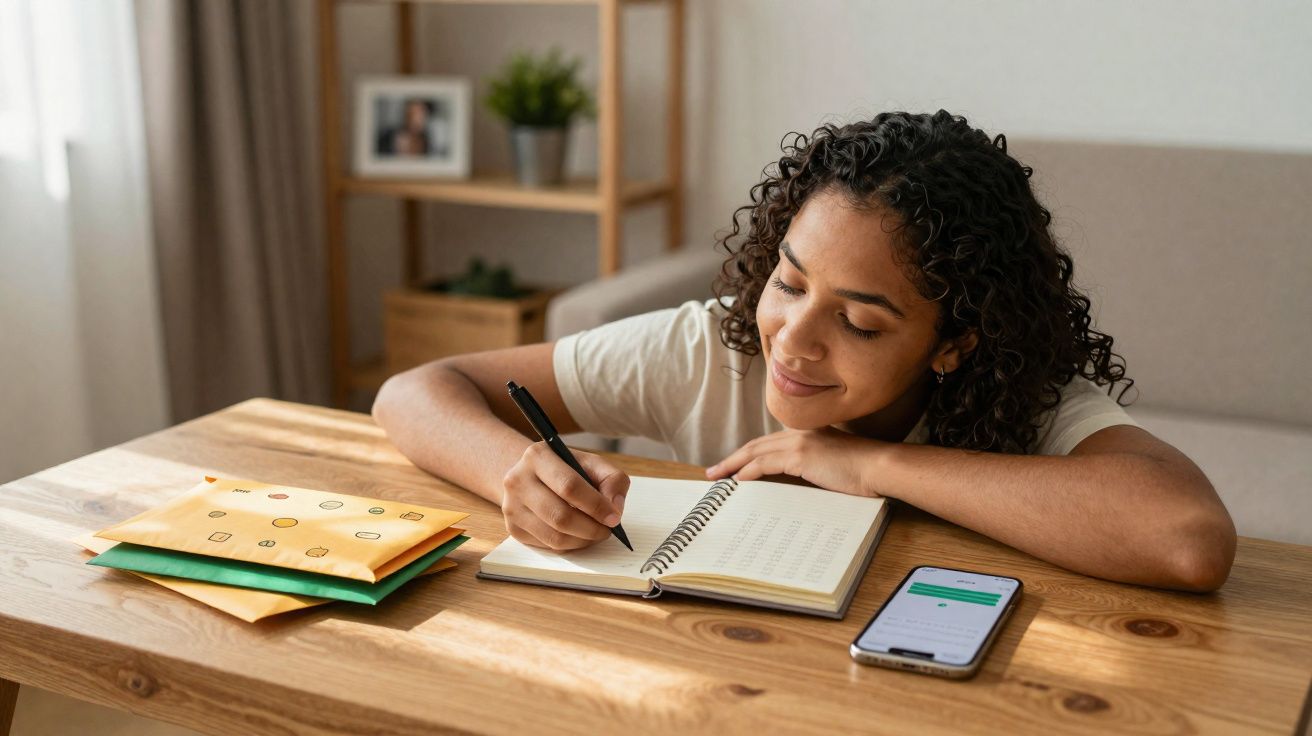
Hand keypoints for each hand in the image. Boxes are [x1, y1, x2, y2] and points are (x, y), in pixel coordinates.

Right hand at [501, 442, 629, 551]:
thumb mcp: (591, 463)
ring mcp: (511, 506)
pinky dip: (570, 545)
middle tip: (607, 529)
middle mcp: (517, 480)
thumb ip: (612, 479)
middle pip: (560, 516)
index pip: (569, 486)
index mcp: (538, 456)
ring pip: (554, 537)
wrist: (531, 475)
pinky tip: (578, 534)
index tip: (614, 517)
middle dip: (591, 528)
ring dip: (583, 540)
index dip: (596, 505)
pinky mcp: (513, 528)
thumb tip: (614, 508)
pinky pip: (548, 546)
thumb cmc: (566, 469)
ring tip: (596, 533)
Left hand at [706, 427, 886, 496]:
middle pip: (756, 445)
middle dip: (732, 458)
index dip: (748, 454)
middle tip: (714, 471)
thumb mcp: (832, 466)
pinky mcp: (801, 455)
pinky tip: (737, 480)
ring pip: (756, 452)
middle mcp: (800, 433)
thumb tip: (793, 485)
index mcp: (807, 434)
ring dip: (733, 465)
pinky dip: (749, 471)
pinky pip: (766, 464)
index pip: (769, 443)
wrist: (880, 466)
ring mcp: (800, 442)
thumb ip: (812, 468)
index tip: (733, 466)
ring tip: (717, 478)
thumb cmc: (863, 472)